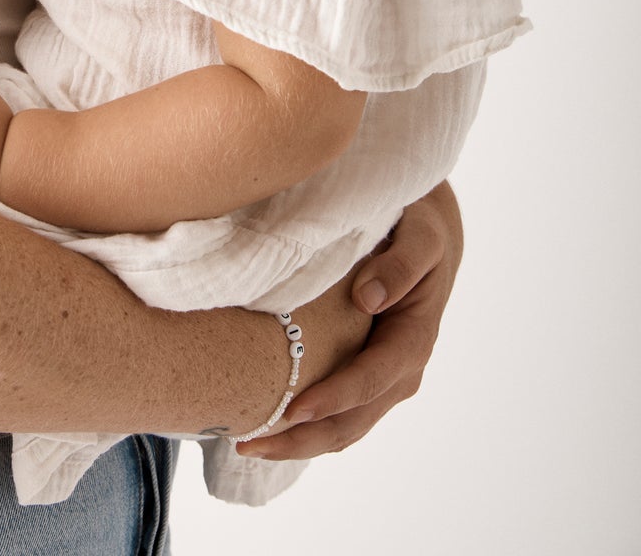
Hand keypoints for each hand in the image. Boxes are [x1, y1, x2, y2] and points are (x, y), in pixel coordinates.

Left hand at [240, 182, 462, 459]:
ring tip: (247, 445)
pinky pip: (337, 413)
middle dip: (303, 439)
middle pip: (353, 422)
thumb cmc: (417, 228)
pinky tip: (267, 424)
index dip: (335, 398)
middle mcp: (400, 370)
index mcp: (413, 338)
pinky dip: (305, 427)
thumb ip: (400, 264)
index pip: (372, 380)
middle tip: (248, 444)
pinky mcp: (364, 374)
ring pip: (343, 427)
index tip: (293, 409)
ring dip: (299, 443)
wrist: (425, 234)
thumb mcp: (419, 235)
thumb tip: (368, 297)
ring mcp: (382, 379)